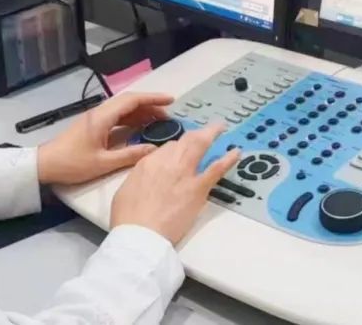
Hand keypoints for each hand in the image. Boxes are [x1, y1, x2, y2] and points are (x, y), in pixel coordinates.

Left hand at [37, 92, 173, 185]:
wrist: (45, 165)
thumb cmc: (72, 163)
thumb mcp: (103, 163)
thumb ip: (130, 155)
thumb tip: (154, 149)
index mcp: (102, 117)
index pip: (132, 100)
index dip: (152, 99)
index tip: (170, 101)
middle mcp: (100, 113)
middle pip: (128, 102)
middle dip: (150, 106)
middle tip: (168, 116)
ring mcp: (95, 119)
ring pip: (123, 110)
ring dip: (141, 113)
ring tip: (159, 122)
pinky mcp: (93, 127)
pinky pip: (116, 118)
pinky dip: (131, 121)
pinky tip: (140, 129)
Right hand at [109, 124, 239, 244]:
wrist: (140, 234)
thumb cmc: (128, 217)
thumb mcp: (126, 188)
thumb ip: (139, 176)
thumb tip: (147, 175)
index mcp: (149, 162)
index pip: (166, 147)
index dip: (175, 148)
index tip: (181, 151)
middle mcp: (168, 162)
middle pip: (184, 141)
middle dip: (195, 133)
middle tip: (204, 130)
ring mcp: (184, 173)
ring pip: (200, 146)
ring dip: (211, 134)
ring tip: (220, 128)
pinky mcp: (198, 188)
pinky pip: (216, 169)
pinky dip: (227, 159)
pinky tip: (236, 152)